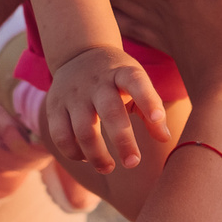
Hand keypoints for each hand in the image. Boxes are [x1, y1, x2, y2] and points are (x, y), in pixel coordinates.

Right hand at [41, 46, 172, 173]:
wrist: (78, 53)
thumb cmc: (116, 76)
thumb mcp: (136, 81)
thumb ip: (151, 107)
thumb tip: (165, 138)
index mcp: (121, 72)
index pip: (136, 82)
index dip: (148, 100)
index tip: (158, 118)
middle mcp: (97, 82)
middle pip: (110, 112)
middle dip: (123, 141)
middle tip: (133, 163)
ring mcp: (73, 94)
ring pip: (83, 130)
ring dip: (97, 154)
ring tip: (108, 167)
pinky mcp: (55, 106)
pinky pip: (60, 135)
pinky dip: (73, 152)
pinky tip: (86, 158)